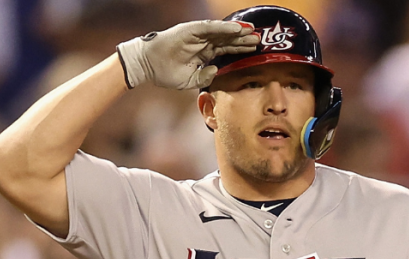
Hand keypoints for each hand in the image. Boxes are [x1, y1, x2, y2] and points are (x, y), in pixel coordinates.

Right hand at [117, 20, 259, 89]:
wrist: (146, 66)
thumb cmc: (165, 72)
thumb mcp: (189, 80)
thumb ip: (204, 77)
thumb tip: (217, 71)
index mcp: (204, 53)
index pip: (226, 49)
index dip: (240, 49)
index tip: (256, 50)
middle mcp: (203, 42)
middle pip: (228, 39)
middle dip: (244, 39)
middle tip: (262, 40)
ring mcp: (197, 35)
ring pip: (222, 32)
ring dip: (238, 32)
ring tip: (254, 32)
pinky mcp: (190, 30)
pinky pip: (210, 28)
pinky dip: (224, 28)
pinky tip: (237, 29)